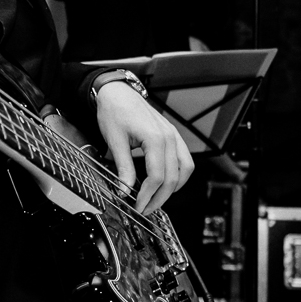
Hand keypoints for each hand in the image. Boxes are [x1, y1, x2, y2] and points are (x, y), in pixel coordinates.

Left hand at [94, 80, 192, 212]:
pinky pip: (184, 159)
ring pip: (185, 169)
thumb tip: (124, 191)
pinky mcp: (173, 135)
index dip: (147, 196)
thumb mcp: (115, 141)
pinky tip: (168, 182)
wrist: (118, 92)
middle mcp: (169, 137)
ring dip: (174, 188)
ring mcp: (173, 135)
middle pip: (173, 177)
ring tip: (157, 199)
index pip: (157, 177)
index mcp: (155, 138)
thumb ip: (123, 168)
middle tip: (145, 209)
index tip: (137, 206)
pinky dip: (179, 174)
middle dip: (160, 198)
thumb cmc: (115, 111)